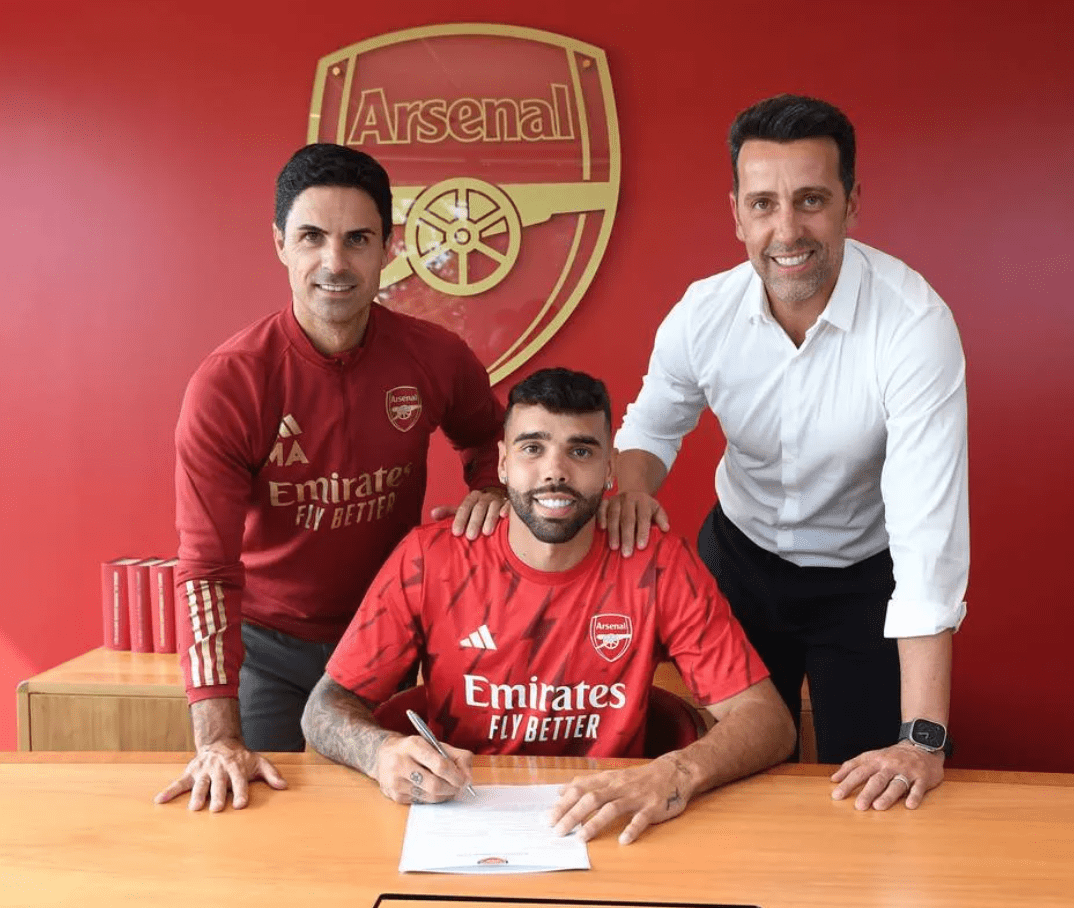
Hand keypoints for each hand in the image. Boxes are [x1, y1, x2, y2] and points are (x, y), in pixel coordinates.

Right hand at [154, 739, 286, 810]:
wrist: (220, 742)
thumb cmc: (241, 757)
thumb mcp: (258, 761)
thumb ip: (271, 774)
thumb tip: (284, 786)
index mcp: (236, 766)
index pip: (239, 780)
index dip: (241, 791)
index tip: (241, 804)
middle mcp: (219, 768)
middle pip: (219, 784)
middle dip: (218, 795)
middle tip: (218, 809)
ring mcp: (203, 770)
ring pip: (200, 784)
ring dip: (197, 795)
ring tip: (195, 808)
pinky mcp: (191, 772)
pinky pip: (178, 782)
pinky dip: (169, 791)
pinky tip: (160, 801)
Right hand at [374, 735, 473, 803]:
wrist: (382, 755)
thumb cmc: (413, 749)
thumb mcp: (433, 744)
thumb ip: (455, 756)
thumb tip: (468, 776)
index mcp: (413, 745)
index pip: (440, 765)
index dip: (456, 775)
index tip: (464, 779)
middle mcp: (401, 763)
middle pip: (435, 784)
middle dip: (452, 788)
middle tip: (459, 787)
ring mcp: (396, 781)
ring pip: (429, 796)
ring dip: (445, 795)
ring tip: (449, 788)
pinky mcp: (395, 796)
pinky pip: (422, 801)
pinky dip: (433, 798)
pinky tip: (435, 790)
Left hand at [429, 489, 508, 538]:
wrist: (499, 500)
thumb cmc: (477, 510)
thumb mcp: (464, 510)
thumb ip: (449, 512)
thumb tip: (432, 514)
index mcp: (472, 498)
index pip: (464, 507)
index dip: (460, 520)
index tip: (456, 532)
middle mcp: (485, 497)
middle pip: (478, 508)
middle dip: (474, 522)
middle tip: (470, 536)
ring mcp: (498, 500)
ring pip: (493, 507)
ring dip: (490, 519)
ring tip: (486, 533)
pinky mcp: (509, 503)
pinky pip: (509, 505)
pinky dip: (507, 510)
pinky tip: (504, 517)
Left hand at [550, 754, 692, 844]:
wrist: (673, 772)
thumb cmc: (638, 778)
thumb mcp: (611, 776)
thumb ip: (586, 784)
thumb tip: (560, 791)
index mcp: (607, 780)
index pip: (580, 790)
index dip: (563, 804)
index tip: (548, 818)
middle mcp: (619, 787)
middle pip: (591, 799)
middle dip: (572, 815)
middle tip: (557, 831)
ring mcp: (636, 797)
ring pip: (612, 808)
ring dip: (595, 823)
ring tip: (581, 838)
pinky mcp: (652, 808)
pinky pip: (641, 819)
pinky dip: (632, 829)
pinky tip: (623, 840)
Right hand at [598, 491, 669, 556]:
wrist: (632, 494)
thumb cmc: (645, 508)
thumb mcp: (656, 510)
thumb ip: (661, 519)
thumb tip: (665, 528)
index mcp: (643, 500)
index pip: (643, 517)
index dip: (642, 532)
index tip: (641, 547)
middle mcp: (629, 498)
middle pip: (628, 519)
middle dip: (627, 537)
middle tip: (627, 553)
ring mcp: (616, 499)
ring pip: (614, 516)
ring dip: (614, 532)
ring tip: (615, 547)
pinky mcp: (605, 501)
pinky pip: (601, 509)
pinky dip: (601, 518)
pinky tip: (602, 530)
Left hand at [830, 741, 944, 809]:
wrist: (921, 745)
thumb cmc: (891, 756)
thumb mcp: (871, 757)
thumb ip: (852, 766)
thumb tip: (834, 779)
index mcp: (875, 760)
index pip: (858, 771)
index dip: (847, 783)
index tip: (837, 796)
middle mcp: (889, 765)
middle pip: (876, 779)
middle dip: (866, 792)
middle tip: (858, 806)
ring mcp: (906, 771)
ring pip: (896, 784)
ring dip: (887, 796)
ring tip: (877, 807)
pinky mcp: (922, 777)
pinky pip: (918, 788)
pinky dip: (914, 796)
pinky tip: (909, 805)